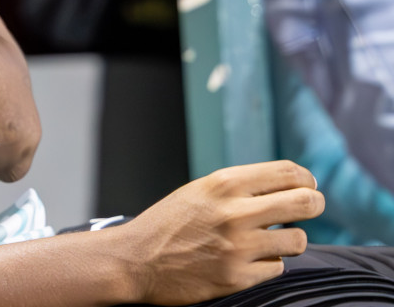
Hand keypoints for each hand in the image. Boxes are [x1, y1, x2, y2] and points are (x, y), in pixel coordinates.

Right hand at [117, 160, 322, 304]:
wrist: (134, 260)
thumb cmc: (168, 223)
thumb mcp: (200, 192)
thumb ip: (240, 188)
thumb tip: (291, 186)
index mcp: (223, 184)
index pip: (287, 172)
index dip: (305, 178)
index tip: (306, 185)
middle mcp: (235, 213)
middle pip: (305, 202)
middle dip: (314, 204)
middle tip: (310, 207)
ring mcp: (238, 248)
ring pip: (297, 240)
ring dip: (289, 239)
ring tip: (271, 239)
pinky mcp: (238, 278)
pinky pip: (277, 268)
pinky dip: (267, 264)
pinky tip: (246, 260)